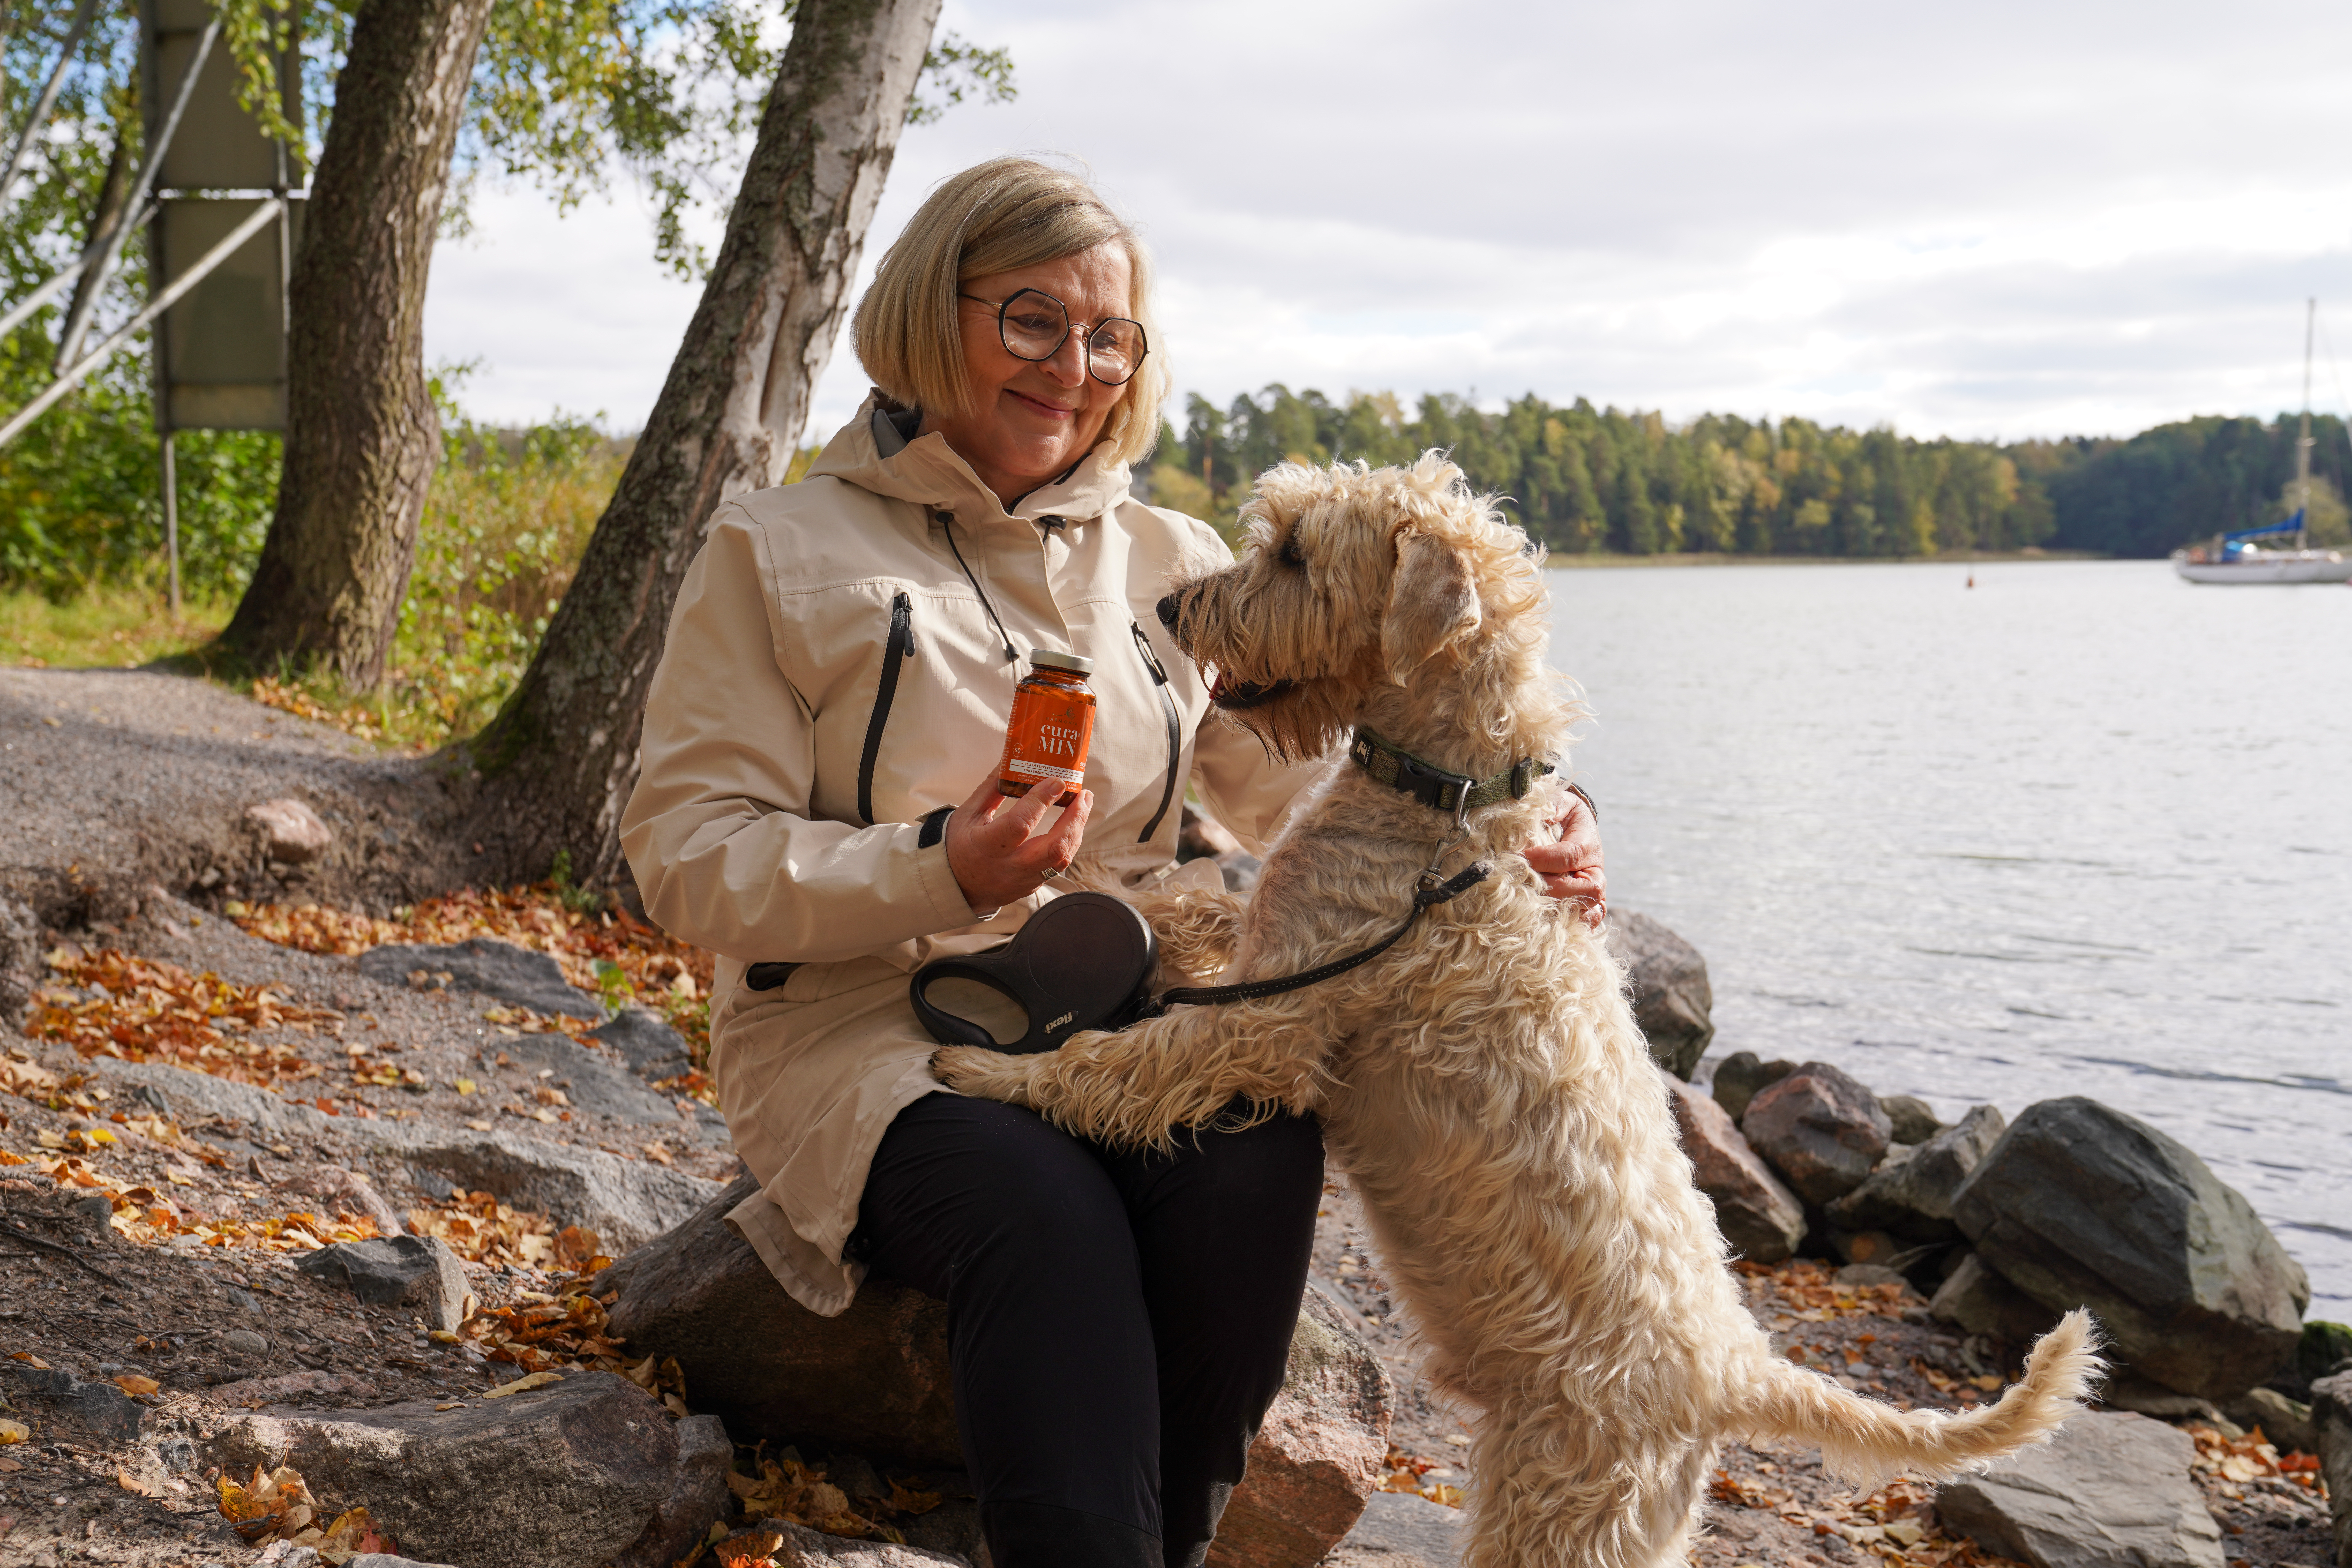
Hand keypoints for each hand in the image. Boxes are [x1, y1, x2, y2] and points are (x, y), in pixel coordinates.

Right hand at [944, 772, 1092, 914]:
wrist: (956, 886)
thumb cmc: (959, 845)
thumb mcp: (968, 814)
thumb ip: (991, 788)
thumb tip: (1010, 759)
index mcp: (985, 847)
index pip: (1020, 824)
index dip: (1041, 801)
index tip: (1057, 781)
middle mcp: (1007, 868)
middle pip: (1053, 849)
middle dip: (1075, 820)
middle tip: (1084, 795)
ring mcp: (1022, 881)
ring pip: (1061, 860)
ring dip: (1076, 830)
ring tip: (1083, 805)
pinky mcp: (1032, 886)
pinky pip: (1057, 866)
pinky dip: (1068, 843)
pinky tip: (1071, 825)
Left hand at [1522, 789, 1604, 928]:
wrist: (1575, 830)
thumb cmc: (1563, 817)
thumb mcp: (1560, 804)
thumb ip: (1552, 807)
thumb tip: (1541, 815)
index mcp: (1589, 844)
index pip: (1569, 856)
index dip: (1544, 859)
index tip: (1521, 857)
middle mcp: (1596, 872)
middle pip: (1583, 889)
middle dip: (1551, 887)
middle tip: (1524, 883)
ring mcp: (1595, 893)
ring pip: (1587, 910)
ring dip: (1561, 910)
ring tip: (1533, 905)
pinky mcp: (1589, 907)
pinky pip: (1588, 922)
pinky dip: (1573, 925)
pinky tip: (1548, 924)